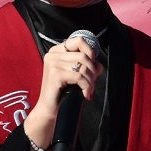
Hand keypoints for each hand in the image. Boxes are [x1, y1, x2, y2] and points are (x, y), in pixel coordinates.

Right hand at [22, 35, 104, 150]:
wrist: (50, 109)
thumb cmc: (63, 92)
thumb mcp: (76, 76)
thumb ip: (88, 67)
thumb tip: (99, 65)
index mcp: (57, 51)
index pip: (79, 40)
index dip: (91, 52)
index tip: (92, 67)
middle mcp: (53, 54)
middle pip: (84, 55)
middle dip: (92, 71)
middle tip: (91, 83)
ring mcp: (53, 63)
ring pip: (83, 66)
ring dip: (90, 80)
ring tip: (88, 90)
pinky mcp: (55, 74)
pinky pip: (80, 77)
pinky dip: (86, 86)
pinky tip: (85, 94)